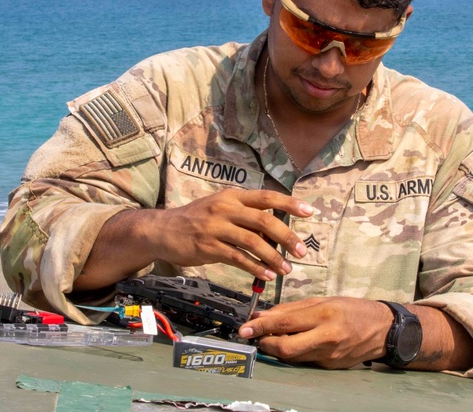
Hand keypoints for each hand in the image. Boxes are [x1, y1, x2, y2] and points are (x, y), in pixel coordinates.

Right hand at [143, 188, 314, 279]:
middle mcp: (226, 208)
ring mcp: (216, 227)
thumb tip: (274, 227)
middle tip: (301, 250)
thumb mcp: (220, 207)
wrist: (162, 230)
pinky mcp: (208, 247)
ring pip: (253, 241)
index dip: (290, 204)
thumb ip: (244, 214)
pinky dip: (255, 268)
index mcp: (232, 196)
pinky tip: (266, 276)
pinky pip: (238, 258)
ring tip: (286, 269)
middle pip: (264, 220)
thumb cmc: (195, 220)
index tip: (309, 212)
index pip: (266, 197)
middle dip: (286, 236)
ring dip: (273, 257)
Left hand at [238, 297, 391, 368]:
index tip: (245, 327)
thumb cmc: (353, 310)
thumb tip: (264, 314)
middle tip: (252, 335)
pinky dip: (292, 352)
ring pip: (291, 357)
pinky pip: (303, 360)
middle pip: (284, 348)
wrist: (383, 330)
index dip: (261, 326)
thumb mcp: (323, 300)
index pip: (285, 323)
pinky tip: (289, 343)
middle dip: (264, 342)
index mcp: (324, 315)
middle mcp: (326, 338)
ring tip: (267, 337)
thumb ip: (292, 309)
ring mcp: (328, 356)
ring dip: (275, 348)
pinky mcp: (329, 367)